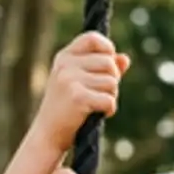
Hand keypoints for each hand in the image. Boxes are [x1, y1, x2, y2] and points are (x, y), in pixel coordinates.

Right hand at [34, 32, 129, 152]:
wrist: (48, 135)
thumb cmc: (66, 109)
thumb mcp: (81, 83)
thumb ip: (102, 69)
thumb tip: (125, 59)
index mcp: (64, 57)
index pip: (92, 38)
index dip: (107, 48)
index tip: (109, 65)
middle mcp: (65, 65)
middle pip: (109, 62)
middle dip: (113, 80)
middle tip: (102, 94)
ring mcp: (69, 80)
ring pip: (112, 82)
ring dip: (111, 96)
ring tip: (97, 105)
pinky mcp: (77, 97)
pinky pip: (109, 99)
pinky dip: (110, 109)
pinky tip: (99, 114)